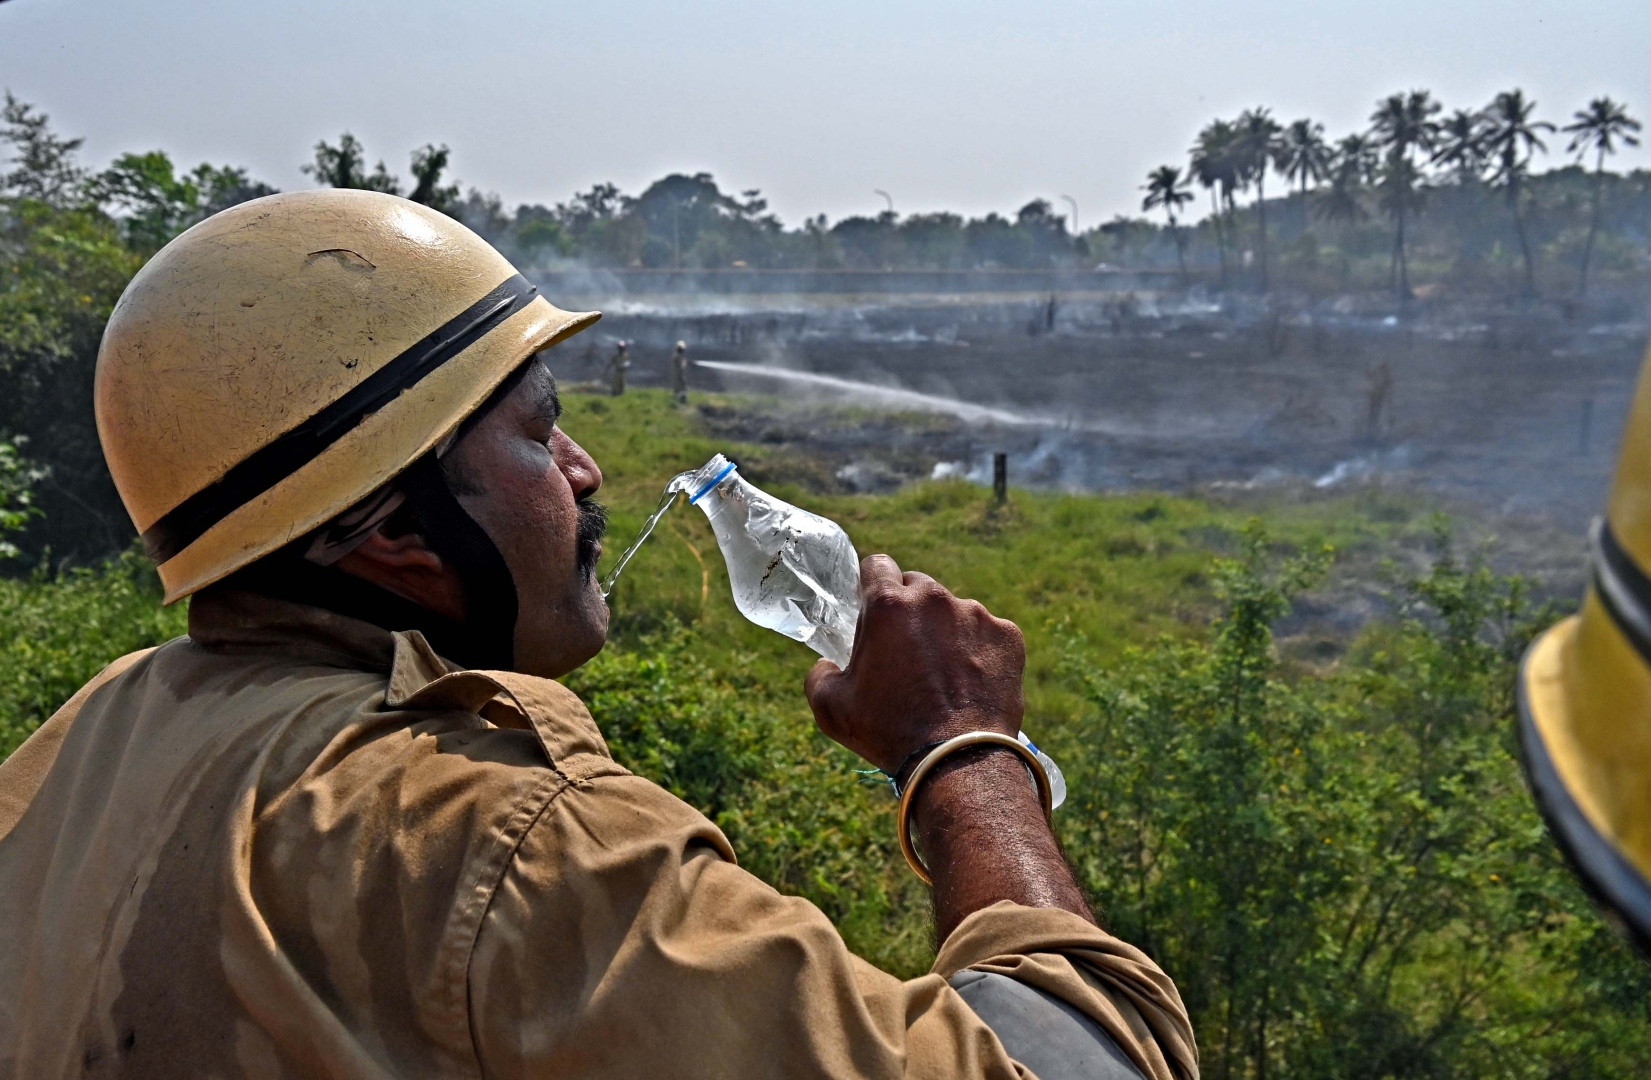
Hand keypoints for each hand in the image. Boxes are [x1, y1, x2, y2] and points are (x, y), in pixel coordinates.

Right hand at [804, 554, 1025, 773]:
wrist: (959, 761)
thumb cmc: (890, 733)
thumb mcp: (832, 709)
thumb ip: (819, 675)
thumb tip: (826, 665)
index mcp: (889, 605)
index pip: (877, 565)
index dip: (871, 584)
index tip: (873, 606)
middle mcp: (934, 599)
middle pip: (917, 586)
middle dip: (909, 610)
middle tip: (905, 650)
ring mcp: (976, 615)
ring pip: (955, 611)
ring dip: (946, 632)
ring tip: (943, 676)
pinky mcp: (1008, 636)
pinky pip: (988, 634)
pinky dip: (979, 652)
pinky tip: (971, 684)